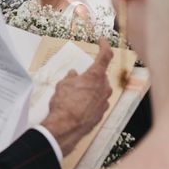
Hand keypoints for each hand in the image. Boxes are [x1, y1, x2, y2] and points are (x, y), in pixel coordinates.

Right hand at [41, 38, 112, 155]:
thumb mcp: (63, 84)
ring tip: (74, 96)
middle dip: (90, 76)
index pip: (105, 56)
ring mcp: (104, 102)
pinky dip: (90, 102)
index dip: (104, 46)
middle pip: (100, 76)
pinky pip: (97, 103)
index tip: (102, 40)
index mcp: (95, 76)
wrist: (66, 127)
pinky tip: (78, 106)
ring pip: (99, 90)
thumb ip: (71, 78)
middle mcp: (103, 87)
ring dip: (90, 90)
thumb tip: (74, 75)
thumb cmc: (64, 103)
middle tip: (77, 80)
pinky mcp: (101, 114)